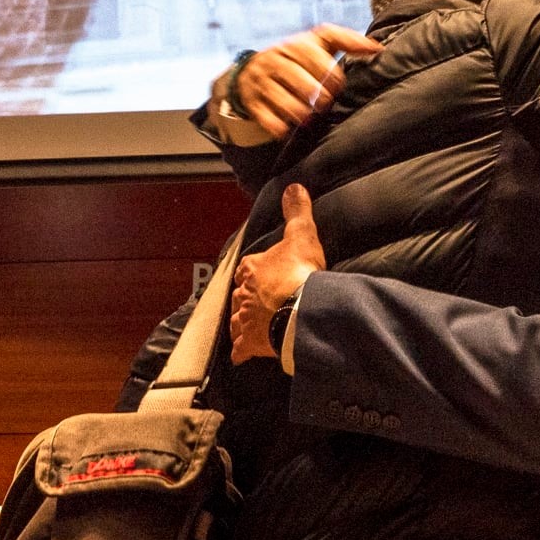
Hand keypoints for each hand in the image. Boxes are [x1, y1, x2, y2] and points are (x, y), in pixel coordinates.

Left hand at [230, 185, 326, 363]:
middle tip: (265, 298)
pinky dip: (242, 351)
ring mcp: (245, 321)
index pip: (248, 267)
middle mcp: (242, 294)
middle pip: (241, 294)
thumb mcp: (302, 235)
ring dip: (244, 322)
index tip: (266, 272)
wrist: (301, 310)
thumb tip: (294, 187)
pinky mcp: (251, 344)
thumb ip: (297, 212)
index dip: (257, 269)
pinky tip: (245, 353)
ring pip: (237, 320)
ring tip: (255, 324)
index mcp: (251, 268)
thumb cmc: (299, 272)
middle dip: (250, 296)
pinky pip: (241, 349)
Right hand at [233, 25, 381, 138]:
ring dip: (298, 111)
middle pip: (296, 77)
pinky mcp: (251, 100)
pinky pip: (263, 115)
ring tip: (308, 117)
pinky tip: (287, 129)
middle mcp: (275, 59)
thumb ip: (347, 41)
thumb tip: (378, 48)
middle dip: (315, 94)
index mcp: (295, 45)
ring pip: (280, 97)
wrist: (252, 71)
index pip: (312, 56)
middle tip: (325, 103)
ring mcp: (260, 80)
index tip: (338, 87)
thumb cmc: (298, 57)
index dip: (329, 74)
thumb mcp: (319, 44)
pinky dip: (277, 125)